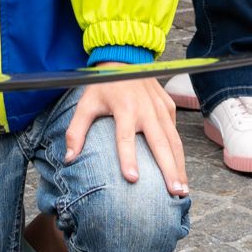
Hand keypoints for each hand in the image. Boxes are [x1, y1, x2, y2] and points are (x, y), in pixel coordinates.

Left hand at [64, 72, 189, 197]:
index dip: (128, 158)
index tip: (132, 179)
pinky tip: (180, 170)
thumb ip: (76, 131)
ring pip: (174, 141)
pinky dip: (179, 152)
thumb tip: (69, 158)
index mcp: (124, 107)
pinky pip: (175, 131)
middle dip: (169, 170)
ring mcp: (160, 107)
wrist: (124, 58)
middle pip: (160, 143)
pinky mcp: (168, 106)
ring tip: (182, 190)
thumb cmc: (103, 84)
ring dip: (179, 166)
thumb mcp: (85, 103)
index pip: (125, 137)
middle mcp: (146, 109)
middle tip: (175, 193)